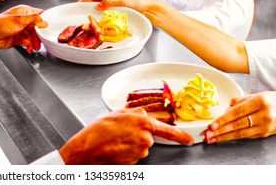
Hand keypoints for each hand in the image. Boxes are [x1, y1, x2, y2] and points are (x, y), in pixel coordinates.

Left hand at [0, 5, 47, 56]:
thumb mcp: (19, 19)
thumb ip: (33, 19)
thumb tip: (44, 21)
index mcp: (23, 12)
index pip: (38, 15)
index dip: (43, 21)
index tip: (47, 28)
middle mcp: (22, 20)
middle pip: (36, 28)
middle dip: (38, 35)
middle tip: (40, 41)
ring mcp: (20, 29)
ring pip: (32, 36)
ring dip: (34, 42)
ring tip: (34, 47)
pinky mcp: (17, 38)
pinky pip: (26, 41)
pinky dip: (28, 45)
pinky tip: (27, 47)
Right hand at [59, 108, 193, 164]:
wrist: (87, 150)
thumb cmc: (97, 132)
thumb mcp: (117, 114)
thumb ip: (133, 113)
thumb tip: (141, 114)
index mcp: (143, 123)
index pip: (168, 131)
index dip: (180, 136)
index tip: (188, 139)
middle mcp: (145, 138)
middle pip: (148, 138)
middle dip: (136, 137)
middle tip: (120, 135)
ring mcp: (140, 152)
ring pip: (140, 148)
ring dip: (130, 145)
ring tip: (114, 142)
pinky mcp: (134, 163)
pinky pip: (133, 157)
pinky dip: (125, 154)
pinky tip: (115, 149)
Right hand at [79, 0, 157, 11]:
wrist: (149, 9)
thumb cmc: (139, 2)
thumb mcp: (124, 0)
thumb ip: (111, 1)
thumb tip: (98, 5)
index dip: (86, 0)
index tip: (77, 4)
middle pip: (96, 1)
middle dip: (87, 6)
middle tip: (78, 12)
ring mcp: (114, 3)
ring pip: (100, 7)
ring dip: (93, 11)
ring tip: (86, 17)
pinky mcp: (117, 10)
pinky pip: (105, 12)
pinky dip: (100, 16)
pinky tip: (98, 20)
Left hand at [204, 92, 275, 143]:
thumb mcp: (261, 94)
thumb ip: (243, 99)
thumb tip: (228, 106)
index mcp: (260, 100)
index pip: (237, 112)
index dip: (223, 119)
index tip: (212, 125)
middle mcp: (263, 113)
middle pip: (238, 124)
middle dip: (221, 131)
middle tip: (208, 135)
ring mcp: (265, 125)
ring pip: (241, 133)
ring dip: (225, 137)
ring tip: (213, 139)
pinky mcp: (266, 133)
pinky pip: (248, 135)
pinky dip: (235, 137)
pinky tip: (226, 138)